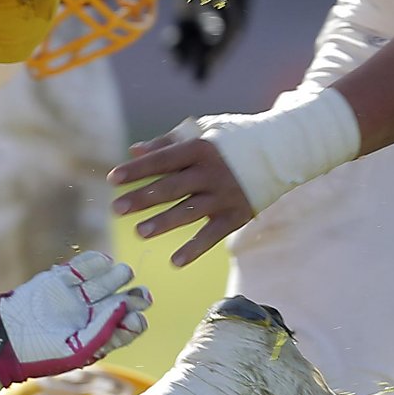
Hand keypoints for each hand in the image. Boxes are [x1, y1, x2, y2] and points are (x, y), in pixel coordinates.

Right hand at [0, 252, 150, 387]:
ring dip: (117, 276)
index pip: (128, 325)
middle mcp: (91, 315)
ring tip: (122, 273)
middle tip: (142, 294)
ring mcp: (76, 296)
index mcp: (99, 336)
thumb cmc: (42, 353)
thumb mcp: (76, 350)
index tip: (133, 318)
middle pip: (122, 301)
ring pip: (106, 281)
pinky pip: (82, 266)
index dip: (135, 320)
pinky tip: (103, 261)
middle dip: (134, 297)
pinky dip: (94, 261)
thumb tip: (126, 310)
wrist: (5, 339)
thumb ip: (103, 331)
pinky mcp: (60, 280)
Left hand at [109, 124, 254, 267]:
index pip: (162, 160)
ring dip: (164, 222)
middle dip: (143, 198)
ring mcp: (225, 195)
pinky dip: (195, 249)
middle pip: (172, 187)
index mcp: (200, 149)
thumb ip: (167, 143)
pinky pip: (213, 235)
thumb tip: (134, 151)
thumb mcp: (202, 134)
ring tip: (139, 232)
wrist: (280, 152)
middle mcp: (212, 172)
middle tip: (116, 209)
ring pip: (190, 211)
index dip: (138, 170)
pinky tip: (175, 261)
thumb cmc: (231, 141)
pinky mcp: (237, 215)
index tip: (113, 179)